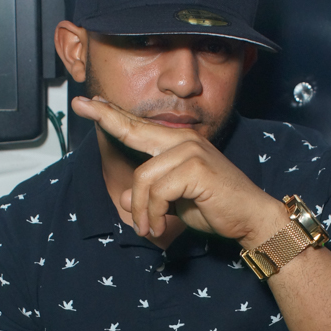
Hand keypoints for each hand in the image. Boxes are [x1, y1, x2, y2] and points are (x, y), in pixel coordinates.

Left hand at [72, 95, 283, 241]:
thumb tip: (127, 197)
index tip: (88, 101)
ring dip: (142, 210)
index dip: (112, 114)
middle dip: (106, 118)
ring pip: (143, 178)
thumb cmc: (216, 208)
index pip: (140, 127)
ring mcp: (190, 151)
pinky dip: (154, 214)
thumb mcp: (175, 203)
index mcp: (179, 143)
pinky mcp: (195, 168)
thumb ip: (152, 196)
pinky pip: (158, 192)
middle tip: (80, 105)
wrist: (250, 218)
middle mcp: (184, 140)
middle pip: (134, 132)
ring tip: (148, 228)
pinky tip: (160, 226)